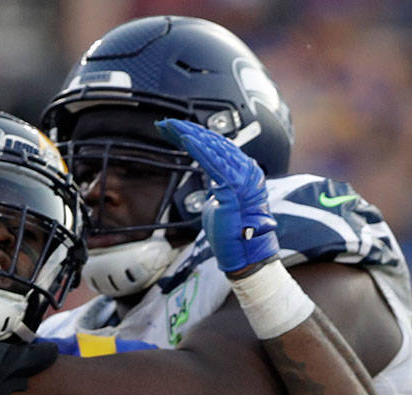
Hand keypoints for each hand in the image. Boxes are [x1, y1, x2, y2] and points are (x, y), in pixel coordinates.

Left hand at [156, 118, 277, 275]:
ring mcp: (242, 178)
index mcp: (244, 172)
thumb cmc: (232, 233)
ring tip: (169, 127)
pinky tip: (184, 139)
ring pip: (212, 148)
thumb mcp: (221, 202)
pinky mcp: (234, 187)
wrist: (243, 254)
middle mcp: (246, 170)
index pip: (217, 147)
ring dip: (188, 135)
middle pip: (213, 143)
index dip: (195, 137)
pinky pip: (213, 163)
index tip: (173, 131)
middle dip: (187, 131)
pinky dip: (198, 149)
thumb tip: (211, 182)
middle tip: (165, 124)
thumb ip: (217, 187)